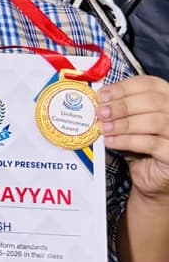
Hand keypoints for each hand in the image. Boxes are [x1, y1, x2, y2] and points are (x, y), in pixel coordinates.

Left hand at [98, 76, 168, 200]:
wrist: (152, 178)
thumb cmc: (141, 146)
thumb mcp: (130, 122)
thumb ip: (120, 109)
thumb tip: (99, 101)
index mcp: (168, 99)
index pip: (150, 84)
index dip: (124, 87)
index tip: (102, 95)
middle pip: (152, 101)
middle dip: (121, 106)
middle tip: (100, 112)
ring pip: (153, 121)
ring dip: (123, 124)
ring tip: (104, 128)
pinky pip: (150, 143)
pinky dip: (126, 141)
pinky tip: (111, 141)